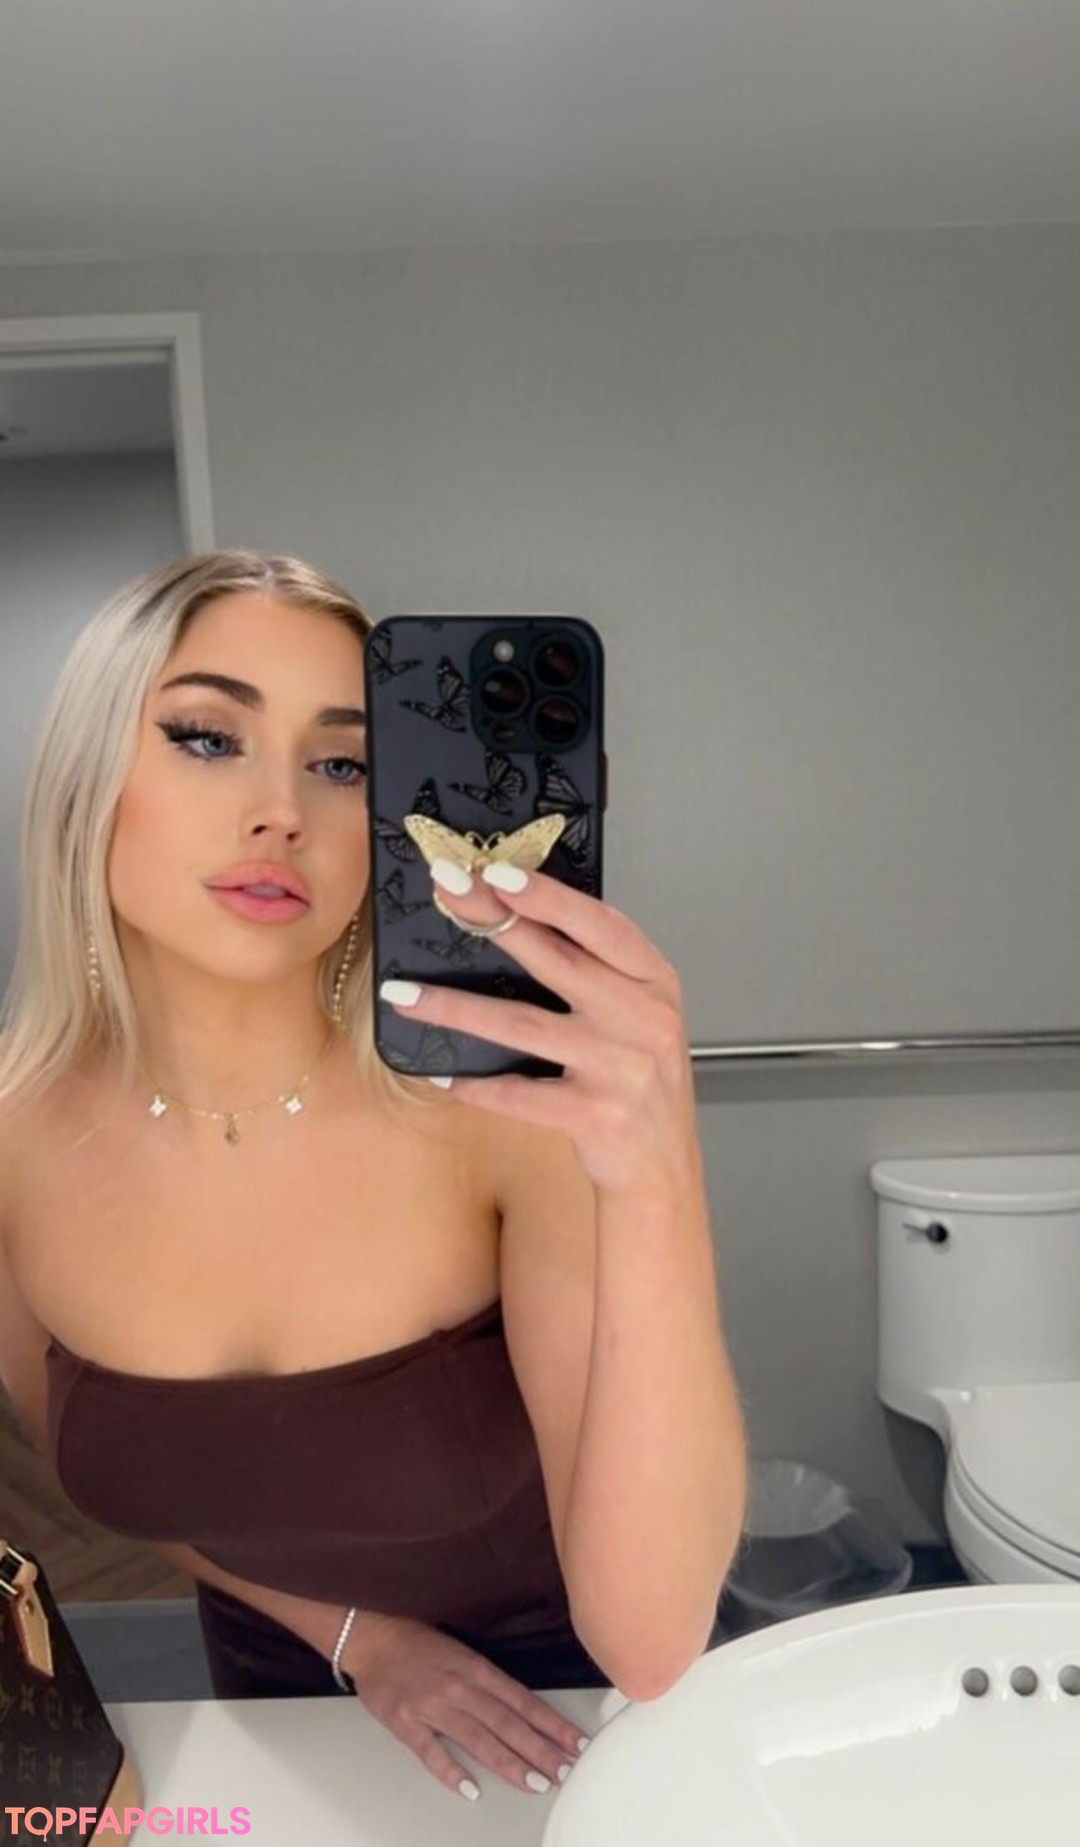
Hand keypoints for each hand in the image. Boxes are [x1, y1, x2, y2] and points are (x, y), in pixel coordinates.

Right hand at [343, 1612, 590, 1801]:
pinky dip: (451, 1771)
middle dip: (539, 1749)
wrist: (371, 1637)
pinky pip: (432, 1753)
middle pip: (507, 1723)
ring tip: (535, 1782)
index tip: (574, 1742)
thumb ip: (487, 1680)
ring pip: (479, 1739)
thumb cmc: (416, 1642)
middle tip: (563, 1770)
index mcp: (475, 1667)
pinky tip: (471, 1789)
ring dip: (509, 1763)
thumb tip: (522, 1707)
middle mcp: (459, 1687)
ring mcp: (432, 1707)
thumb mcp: (459, 1652)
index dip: (550, 1723)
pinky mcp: (406, 1724)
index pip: (522, 1700)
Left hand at [382, 862, 699, 1197]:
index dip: (549, 896)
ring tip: (402, 993)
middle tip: (445, 891)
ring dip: (455, 1006)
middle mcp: (643, 1018)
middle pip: (557, 960)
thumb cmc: (641, 1077)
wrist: (662, 1164)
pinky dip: (473, 1083)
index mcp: (655, 981)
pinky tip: (436, 1072)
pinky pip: (517, 1093)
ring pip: (521, 1024)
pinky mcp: (594, 1114)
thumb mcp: (639, 1012)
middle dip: (493, 921)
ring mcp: (620, 1067)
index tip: (496, 871)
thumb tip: (519, 916)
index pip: (601, 924)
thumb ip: (600, 970)